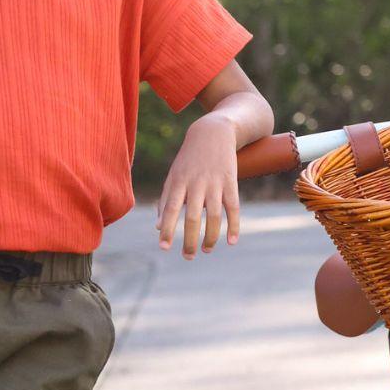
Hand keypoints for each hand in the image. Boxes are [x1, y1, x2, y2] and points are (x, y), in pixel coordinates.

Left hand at [155, 113, 240, 258]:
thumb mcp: (173, 175)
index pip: (170, 209)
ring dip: (210, 237)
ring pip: (213, 216)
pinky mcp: (231, 182)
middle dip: (189, 240)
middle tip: (187, 257)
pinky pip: (233, 208)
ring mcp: (215, 183)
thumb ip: (165, 200)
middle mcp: (196, 183)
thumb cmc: (189, 159)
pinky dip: (233, 226)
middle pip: (192, 217)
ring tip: (206, 250)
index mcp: (178, 182)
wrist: (213, 132)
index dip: (167, 228)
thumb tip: (157, 227)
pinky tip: (231, 241)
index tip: (164, 247)